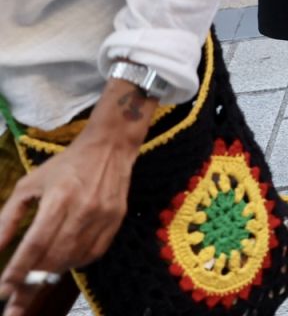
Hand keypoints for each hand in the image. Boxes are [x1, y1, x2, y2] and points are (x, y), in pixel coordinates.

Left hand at [0, 131, 137, 308]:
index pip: (35, 243)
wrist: (110, 148)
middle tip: (15, 303)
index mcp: (59, 197)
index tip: (4, 291)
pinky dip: (73, 264)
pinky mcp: (115, 221)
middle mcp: (83, 210)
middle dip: (31, 284)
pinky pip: (92, 255)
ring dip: (51, 275)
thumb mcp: (29, 185)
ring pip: (73, 259)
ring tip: (35, 282)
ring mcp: (103, 217)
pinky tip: (61, 264)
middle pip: (54, 257)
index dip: (18, 270)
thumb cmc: (65, 165)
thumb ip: (8, 217)